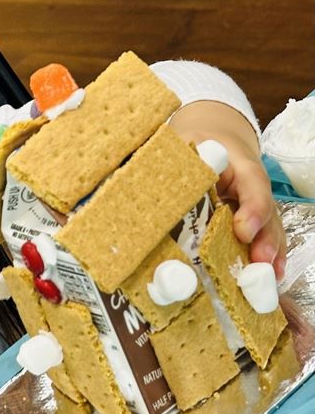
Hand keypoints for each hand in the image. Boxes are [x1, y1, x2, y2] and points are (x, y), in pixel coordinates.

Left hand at [170, 101, 286, 280]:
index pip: (252, 183)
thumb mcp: (182, 146)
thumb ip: (172, 164)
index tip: (243, 231)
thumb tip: (143, 184)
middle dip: (263, 237)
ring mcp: (252, 202)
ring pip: (267, 226)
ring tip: (267, 277)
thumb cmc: (193, 143)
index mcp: (234, 162)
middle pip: (264, 210)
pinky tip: (270, 275)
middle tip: (259, 261)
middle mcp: (249, 184)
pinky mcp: (249, 217)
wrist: (211, 136)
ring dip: (268, 251)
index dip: (251, 208)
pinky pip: (261, 235)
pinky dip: (267, 255)